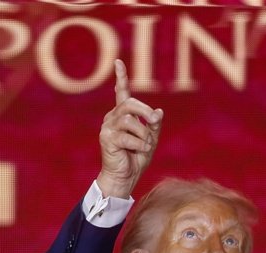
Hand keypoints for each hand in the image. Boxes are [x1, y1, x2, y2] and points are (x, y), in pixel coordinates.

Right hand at [95, 59, 163, 198]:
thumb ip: (154, 125)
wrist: (126, 177)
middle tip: (154, 121)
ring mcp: (107, 128)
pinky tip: (142, 150)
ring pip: (129, 121)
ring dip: (143, 133)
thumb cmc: (137, 157)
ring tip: (146, 145)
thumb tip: (159, 112)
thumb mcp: (151, 139)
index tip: (119, 62)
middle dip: (145, 111)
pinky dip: (139, 144)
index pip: (121, 92)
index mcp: (122, 115)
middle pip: (129, 104)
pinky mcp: (106, 139)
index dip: (121, 77)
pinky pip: (127, 137)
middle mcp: (113, 118)